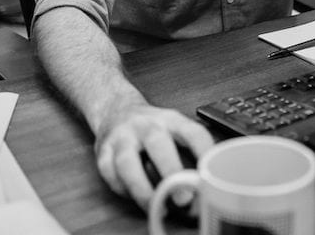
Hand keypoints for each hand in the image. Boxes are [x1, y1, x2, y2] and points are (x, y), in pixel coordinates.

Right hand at [93, 101, 214, 210]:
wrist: (116, 109)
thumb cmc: (152, 127)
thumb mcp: (174, 129)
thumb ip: (189, 153)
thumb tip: (205, 187)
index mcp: (170, 120)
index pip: (192, 133)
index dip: (204, 153)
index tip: (212, 175)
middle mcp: (146, 125)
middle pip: (158, 144)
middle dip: (171, 172)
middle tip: (184, 199)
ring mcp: (122, 137)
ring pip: (128, 163)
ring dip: (142, 189)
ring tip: (156, 206)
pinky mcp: (103, 151)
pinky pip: (111, 174)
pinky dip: (123, 190)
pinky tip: (135, 197)